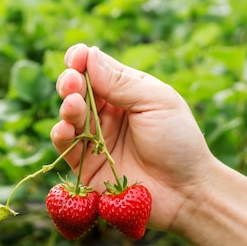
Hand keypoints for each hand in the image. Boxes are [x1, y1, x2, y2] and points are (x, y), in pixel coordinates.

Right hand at [51, 44, 216, 230]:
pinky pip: (65, 144)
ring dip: (67, 106)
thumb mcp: (156, 102)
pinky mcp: (85, 164)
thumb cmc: (178, 141)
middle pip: (77, 89)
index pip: (96, 68)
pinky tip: (66, 128)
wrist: (185, 191)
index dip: (82, 60)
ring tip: (73, 104)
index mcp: (126, 91)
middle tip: (72, 81)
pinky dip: (61, 133)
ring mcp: (95, 137)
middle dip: (71, 82)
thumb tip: (89, 54)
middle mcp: (107, 112)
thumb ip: (121, 82)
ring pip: (69, 115)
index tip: (77, 57)